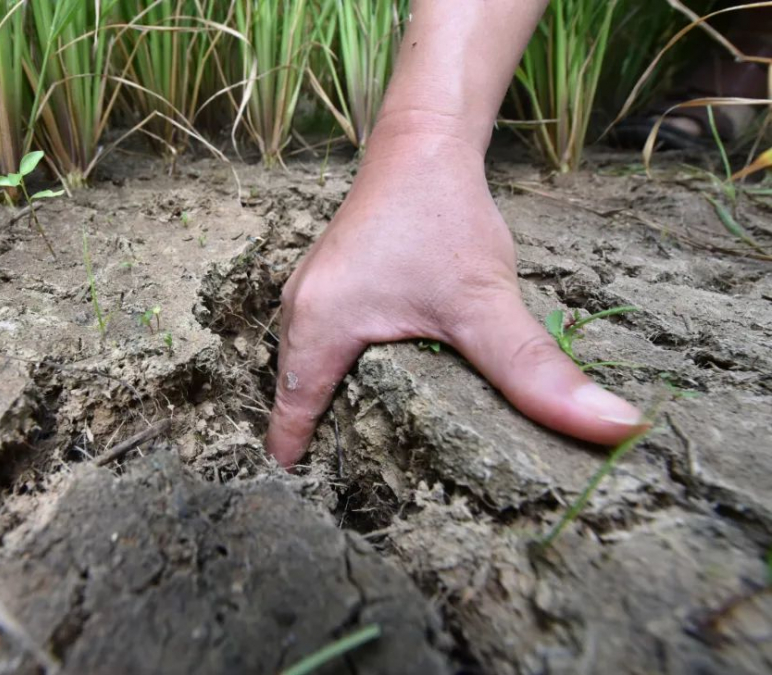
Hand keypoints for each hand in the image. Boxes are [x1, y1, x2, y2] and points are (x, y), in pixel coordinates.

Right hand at [266, 131, 646, 468]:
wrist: (424, 143)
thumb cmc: (443, 216)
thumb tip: (610, 426)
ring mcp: (309, 290)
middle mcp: (300, 308)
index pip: (292, 407)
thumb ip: (534, 370)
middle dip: (314, 434)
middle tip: (348, 483)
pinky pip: (316, 339)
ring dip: (322, 400)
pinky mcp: (327, 280)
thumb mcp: (485, 302)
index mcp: (319, 324)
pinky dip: (333, 369)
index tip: (304, 493)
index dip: (297, 452)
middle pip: (293, 389)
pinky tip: (368, 385)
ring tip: (355, 444)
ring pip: (303, 363)